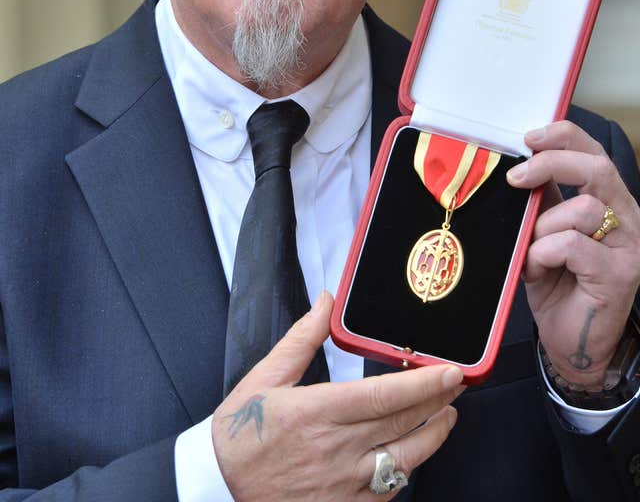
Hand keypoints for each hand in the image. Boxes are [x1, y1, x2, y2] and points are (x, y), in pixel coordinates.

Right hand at [212, 291, 462, 500]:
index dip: (423, 385)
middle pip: (403, 425)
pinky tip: (413, 453)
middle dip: (438, 402)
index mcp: (317, 412)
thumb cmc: (241, 434)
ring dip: (433, 436)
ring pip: (405, 461)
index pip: (384, 396)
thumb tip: (325, 302)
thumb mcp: (264, 378)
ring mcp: (343, 485)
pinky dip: (407, 469)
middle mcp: (336, 450)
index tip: (450, 372)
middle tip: (459, 384)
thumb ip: (301, 339)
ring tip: (446, 415)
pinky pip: (388, 491)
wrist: (218, 489)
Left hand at [507, 120, 639, 388]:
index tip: (528, 137)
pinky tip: (539, 270)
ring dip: (544, 227)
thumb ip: (544, 200)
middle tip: (516, 178)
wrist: (572, 343)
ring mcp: (628, 247)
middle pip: (597, 168)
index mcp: (611, 201)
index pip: (594, 152)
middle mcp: (628, 219)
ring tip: (533, 251)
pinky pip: (572, 245)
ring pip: (582, 209)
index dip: (564, 137)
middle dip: (551, 164)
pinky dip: (545, 253)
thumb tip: (518, 165)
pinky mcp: (618, 275)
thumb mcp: (546, 232)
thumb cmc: (558, 285)